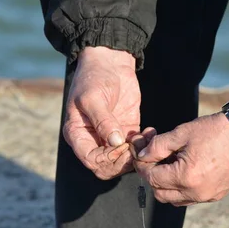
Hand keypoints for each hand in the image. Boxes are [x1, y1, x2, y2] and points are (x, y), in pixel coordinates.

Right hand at [64, 46, 140, 179]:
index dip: (108, 160)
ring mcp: (111, 137)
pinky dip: (145, 144)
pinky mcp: (127, 130)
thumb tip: (115, 143)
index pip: (91, 161)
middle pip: (107, 167)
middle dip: (123, 161)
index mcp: (78, 135)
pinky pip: (136, 148)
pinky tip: (150, 131)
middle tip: (136, 146)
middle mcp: (93, 140)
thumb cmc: (94, 77)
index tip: (121, 145)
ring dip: (136, 154)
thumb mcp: (93, 97)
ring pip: (123, 161)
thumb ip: (103, 121)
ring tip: (145, 138)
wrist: (109, 61)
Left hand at [134, 113, 228, 205]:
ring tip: (170, 166)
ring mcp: (207, 196)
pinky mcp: (216, 195)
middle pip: (160, 193)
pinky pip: (191, 198)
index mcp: (186, 176)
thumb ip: (157, 147)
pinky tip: (185, 171)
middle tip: (154, 161)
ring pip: (174, 200)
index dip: (143, 167)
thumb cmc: (213, 131)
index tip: (141, 156)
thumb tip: (141, 156)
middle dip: (153, 177)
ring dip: (166, 186)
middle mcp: (196, 192)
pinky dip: (182, 189)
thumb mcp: (181, 133)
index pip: (152, 178)